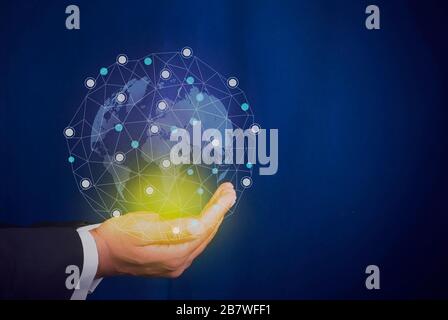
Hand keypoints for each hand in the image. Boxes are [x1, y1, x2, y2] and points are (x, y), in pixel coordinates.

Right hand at [90, 182, 235, 277]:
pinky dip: (203, 226)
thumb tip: (198, 226)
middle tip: (228, 191)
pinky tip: (208, 215)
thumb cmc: (118, 238)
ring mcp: (176, 263)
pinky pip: (195, 241)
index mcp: (173, 255)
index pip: (204, 228)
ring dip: (213, 217)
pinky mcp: (172, 260)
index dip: (218, 209)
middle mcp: (179, 262)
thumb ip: (171, 229)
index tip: (228, 193)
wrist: (101, 253)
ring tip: (222, 198)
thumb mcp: (141, 229)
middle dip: (219, 210)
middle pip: (207, 232)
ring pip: (203, 237)